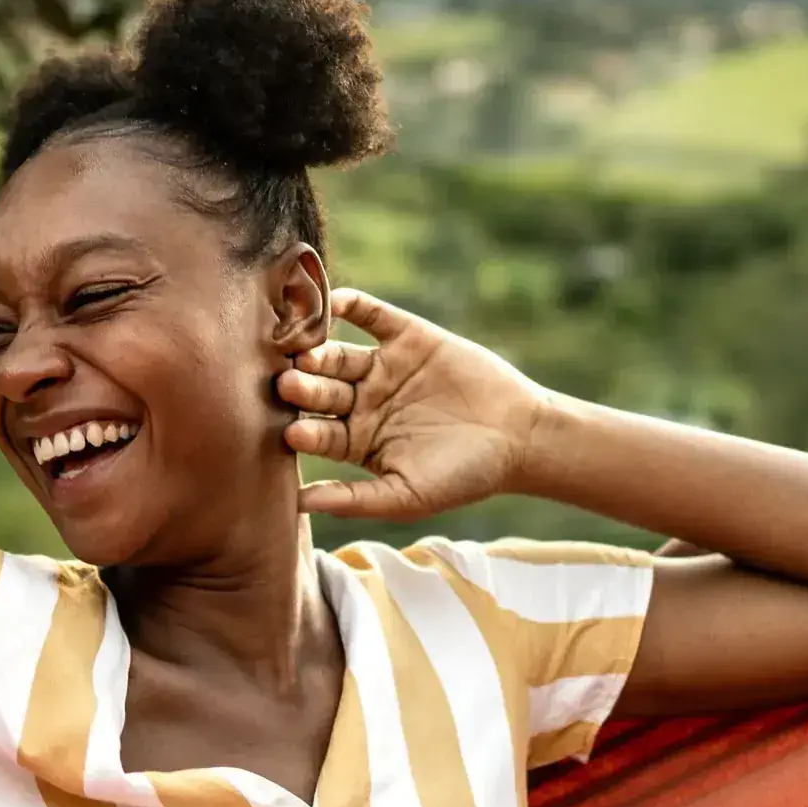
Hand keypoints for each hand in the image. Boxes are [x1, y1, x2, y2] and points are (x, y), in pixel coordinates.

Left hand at [277, 289, 551, 522]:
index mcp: (355, 441)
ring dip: (321, 352)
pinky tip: (335, 301)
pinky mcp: (405, 334)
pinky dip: (353, 305)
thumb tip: (299, 505)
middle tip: (288, 384)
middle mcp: (361, 401)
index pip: (319, 434)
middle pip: (322, 392)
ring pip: (339, 355)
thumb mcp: (406, 496)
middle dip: (304, 389)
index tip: (292, 432)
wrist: (519, 436)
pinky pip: (371, 314)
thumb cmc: (464, 476)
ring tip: (307, 352)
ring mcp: (381, 366)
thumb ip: (354, 500)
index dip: (305, 432)